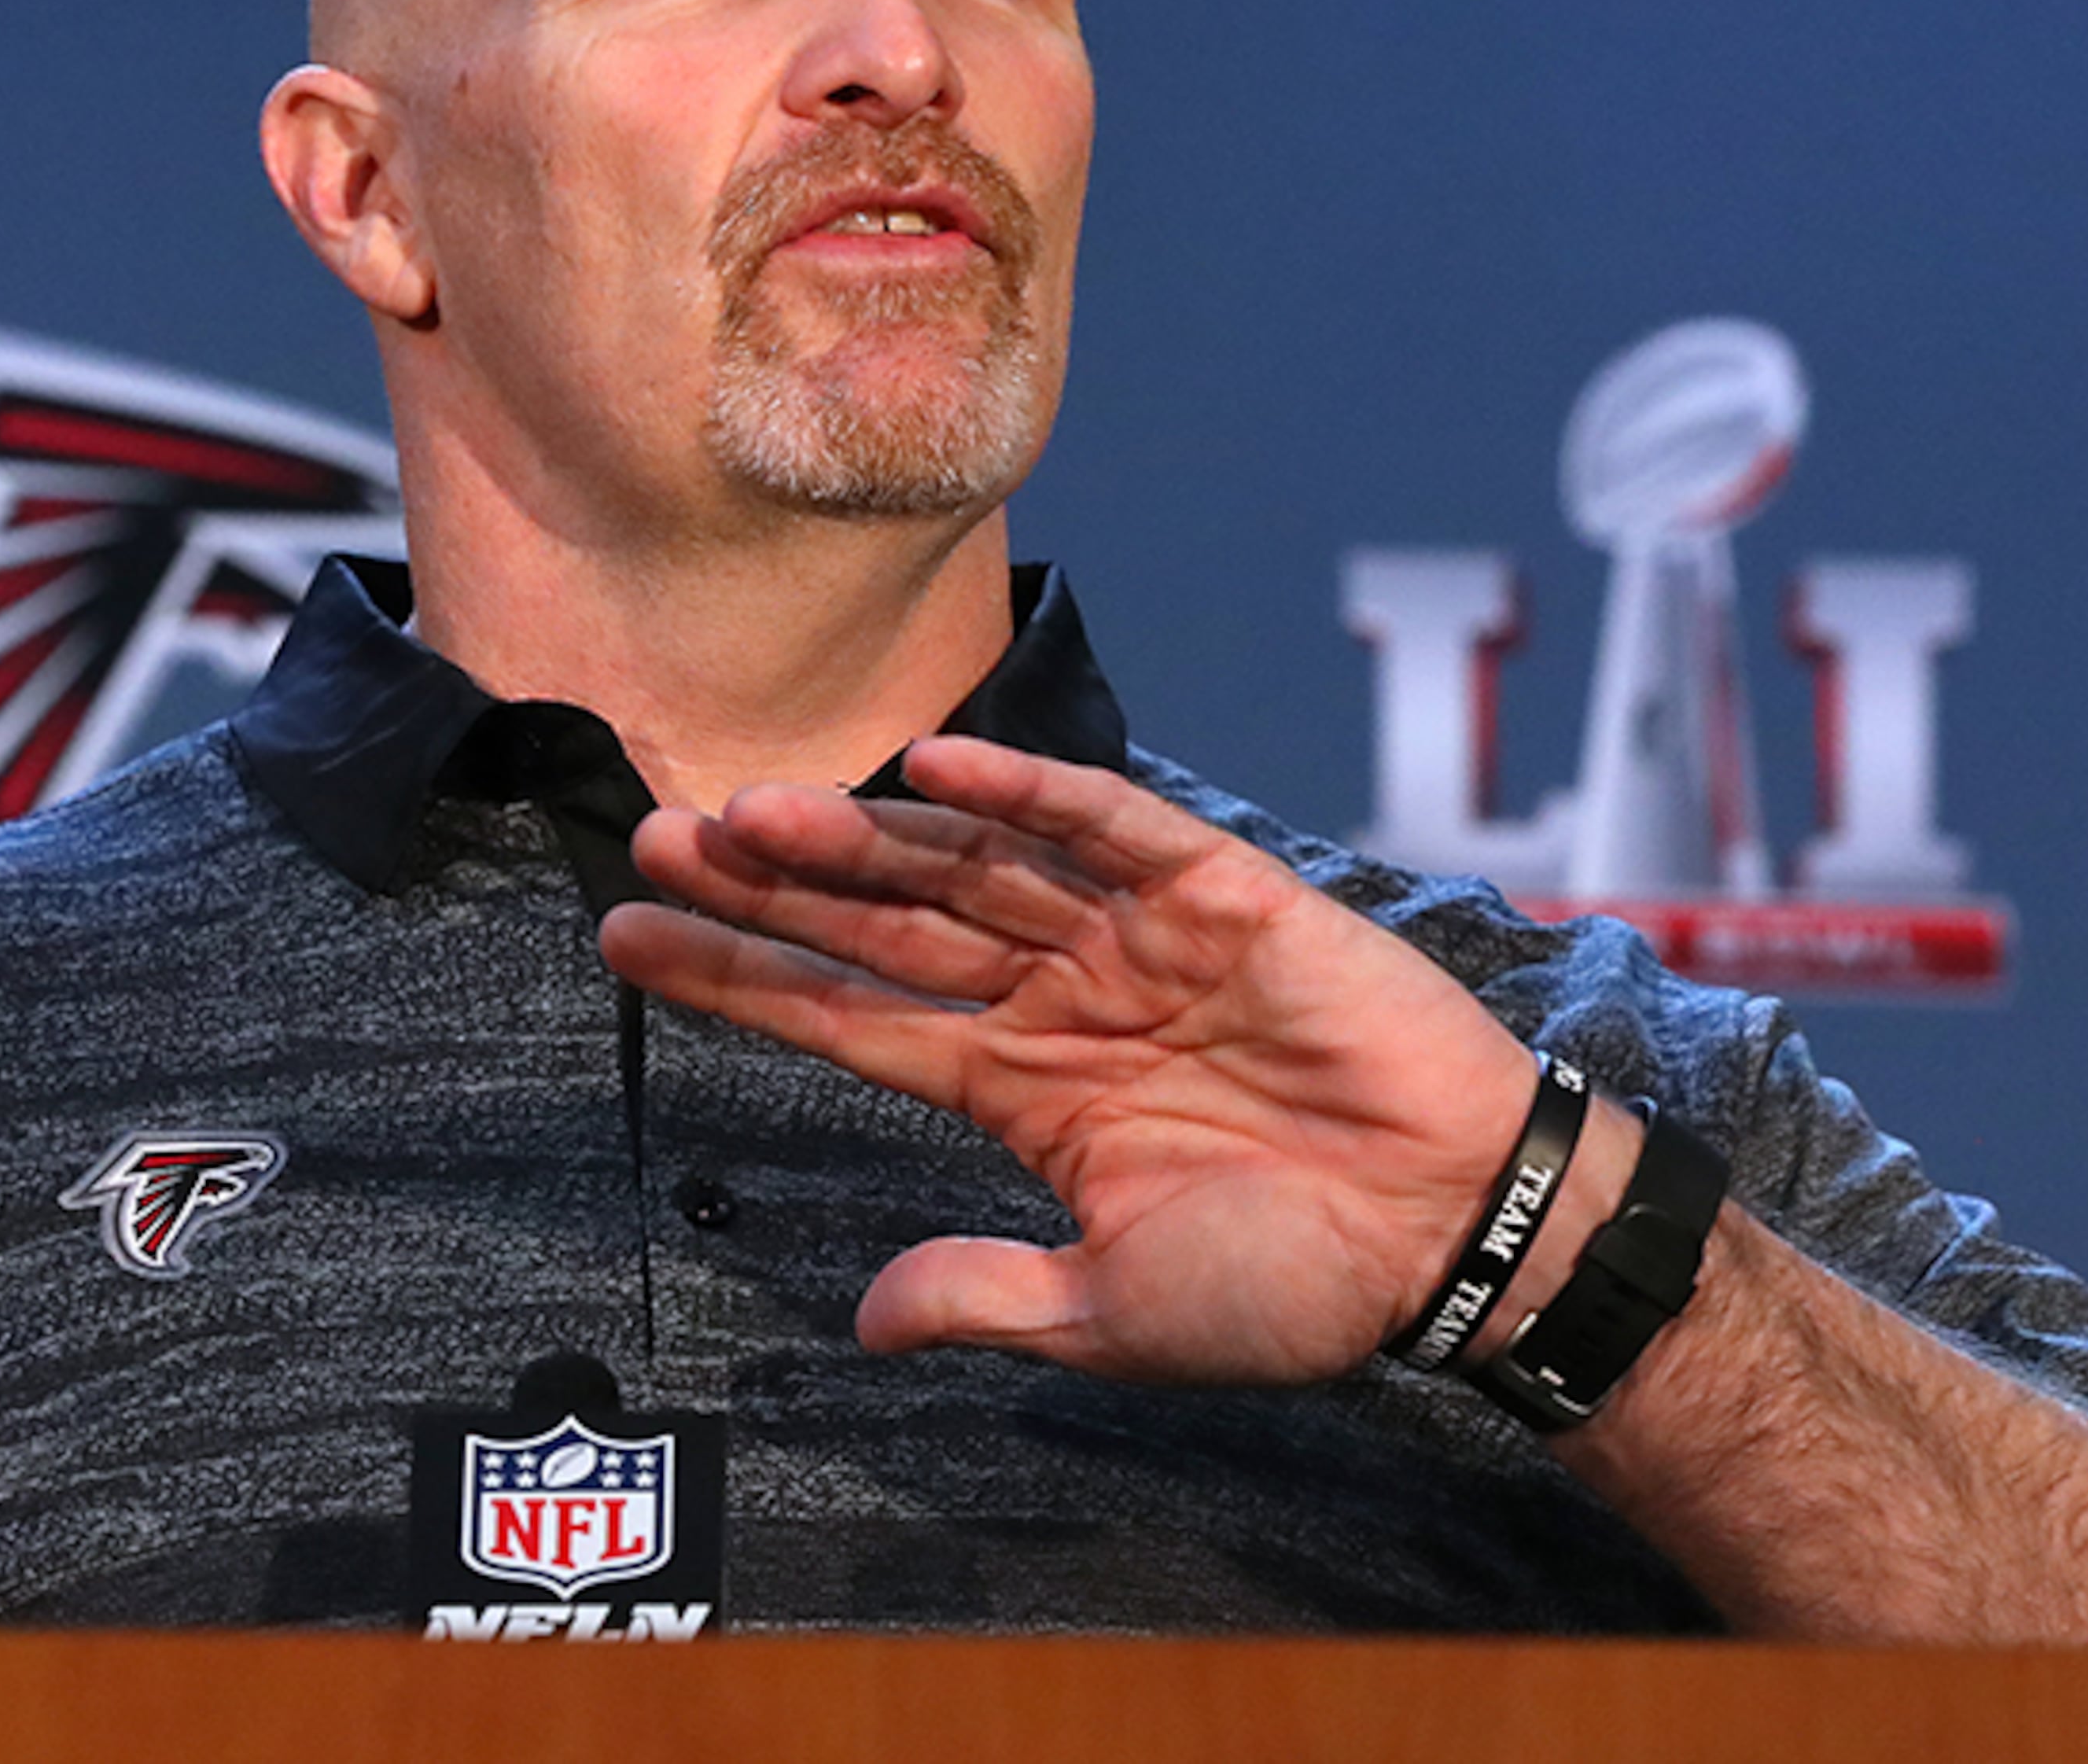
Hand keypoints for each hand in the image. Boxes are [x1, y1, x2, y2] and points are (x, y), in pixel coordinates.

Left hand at [599, 734, 1544, 1386]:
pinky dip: (1030, 791)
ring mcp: (1133, 937)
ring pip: (971, 865)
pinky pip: (1111, 826)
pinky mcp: (1222, 893)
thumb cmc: (1299, 1283)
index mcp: (1024, 1086)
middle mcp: (1059, 994)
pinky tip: (937, 766)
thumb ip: (990, 1295)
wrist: (1458, 1237)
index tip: (629, 939)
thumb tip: (862, 1321)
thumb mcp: (1118, 1309)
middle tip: (653, 841)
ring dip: (863, 836)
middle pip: (885, 922)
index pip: (851, 1017)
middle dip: (770, 886)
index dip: (740, 978)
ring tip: (751, 814)